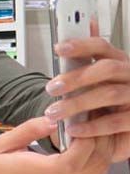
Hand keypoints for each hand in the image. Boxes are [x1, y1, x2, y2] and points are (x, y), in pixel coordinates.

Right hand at [0, 117, 111, 173]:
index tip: (81, 120)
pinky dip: (98, 162)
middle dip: (98, 140)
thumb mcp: (0, 144)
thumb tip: (52, 119)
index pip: (72, 162)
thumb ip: (28, 130)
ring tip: (92, 129)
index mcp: (36, 172)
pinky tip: (90, 146)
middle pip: (91, 167)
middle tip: (91, 117)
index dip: (84, 141)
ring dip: (101, 152)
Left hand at [45, 35, 129, 161]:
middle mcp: (129, 75)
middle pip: (107, 68)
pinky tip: (73, 129)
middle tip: (51, 88)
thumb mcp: (89, 82)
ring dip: (78, 103)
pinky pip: (115, 121)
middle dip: (77, 77)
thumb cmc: (101, 100)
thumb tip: (64, 43)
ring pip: (110, 94)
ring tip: (54, 112)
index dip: (81, 45)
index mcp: (116, 61)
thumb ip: (79, 64)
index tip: (58, 48)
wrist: (118, 130)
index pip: (101, 47)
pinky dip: (92, 126)